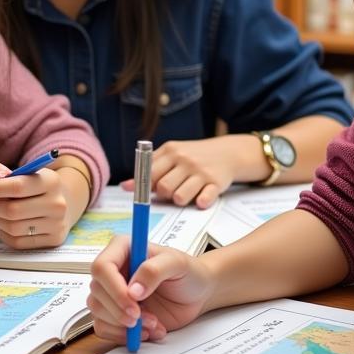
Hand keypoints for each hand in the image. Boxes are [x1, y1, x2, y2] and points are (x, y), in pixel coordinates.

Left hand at [0, 151, 80, 248]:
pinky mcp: (53, 240)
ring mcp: (57, 224)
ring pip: (13, 228)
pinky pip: (18, 242)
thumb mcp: (14, 166)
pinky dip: (4, 233)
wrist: (56, 199)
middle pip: (13, 210)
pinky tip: (3, 223)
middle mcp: (58, 204)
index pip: (17, 187)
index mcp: (51, 181)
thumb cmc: (30, 182)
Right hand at [87, 235, 212, 343]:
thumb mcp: (177, 264)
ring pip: (98, 311)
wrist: (197, 294)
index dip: (113, 288)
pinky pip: (104, 327)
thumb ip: (154, 270)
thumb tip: (132, 290)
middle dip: (119, 310)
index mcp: (122, 249)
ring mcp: (113, 293)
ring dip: (124, 325)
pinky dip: (123, 335)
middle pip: (96, 292)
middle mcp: (113, 270)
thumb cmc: (189, 272)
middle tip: (144, 318)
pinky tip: (146, 332)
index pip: (101, 267)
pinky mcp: (116, 314)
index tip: (134, 303)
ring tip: (153, 324)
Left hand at [121, 137, 239, 208]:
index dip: (147, 186)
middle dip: (164, 195)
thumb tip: (126, 186)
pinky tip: (200, 199)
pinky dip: (201, 203)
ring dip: (180, 201)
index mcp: (171, 151)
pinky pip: (204, 200)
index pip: (149, 173)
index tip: (150, 191)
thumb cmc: (193, 156)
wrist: (228, 152)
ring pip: (180, 197)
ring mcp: (201, 171)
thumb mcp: (171, 155)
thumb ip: (149, 169)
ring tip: (185, 194)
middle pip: (163, 188)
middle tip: (171, 191)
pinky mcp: (216, 183)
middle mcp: (185, 160)